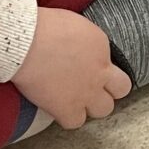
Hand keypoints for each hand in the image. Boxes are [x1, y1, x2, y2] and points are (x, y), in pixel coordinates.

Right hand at [11, 7, 129, 129]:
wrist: (27, 42)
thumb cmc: (44, 27)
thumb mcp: (76, 26)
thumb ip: (84, 42)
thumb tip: (78, 48)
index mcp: (102, 47)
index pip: (114, 64)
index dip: (103, 70)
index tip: (89, 70)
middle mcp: (100, 71)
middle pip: (122, 89)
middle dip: (108, 89)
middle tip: (90, 88)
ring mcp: (86, 92)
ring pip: (104, 109)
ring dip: (91, 106)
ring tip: (75, 100)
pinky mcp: (67, 107)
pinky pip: (75, 122)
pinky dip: (67, 118)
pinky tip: (57, 109)